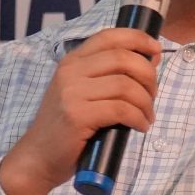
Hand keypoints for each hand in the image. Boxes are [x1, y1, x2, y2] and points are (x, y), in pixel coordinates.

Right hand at [0, 28, 160, 194]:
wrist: (38, 157)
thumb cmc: (67, 128)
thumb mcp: (83, 93)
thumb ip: (110, 76)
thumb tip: (151, 59)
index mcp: (72, 61)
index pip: (109, 36)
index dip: (138, 38)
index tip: (156, 50)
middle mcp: (70, 72)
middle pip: (123, 58)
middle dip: (148, 76)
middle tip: (153, 95)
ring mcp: (72, 93)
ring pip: (125, 85)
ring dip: (146, 102)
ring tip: (147, 116)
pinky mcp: (77, 116)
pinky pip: (121, 109)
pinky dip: (138, 118)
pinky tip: (140, 126)